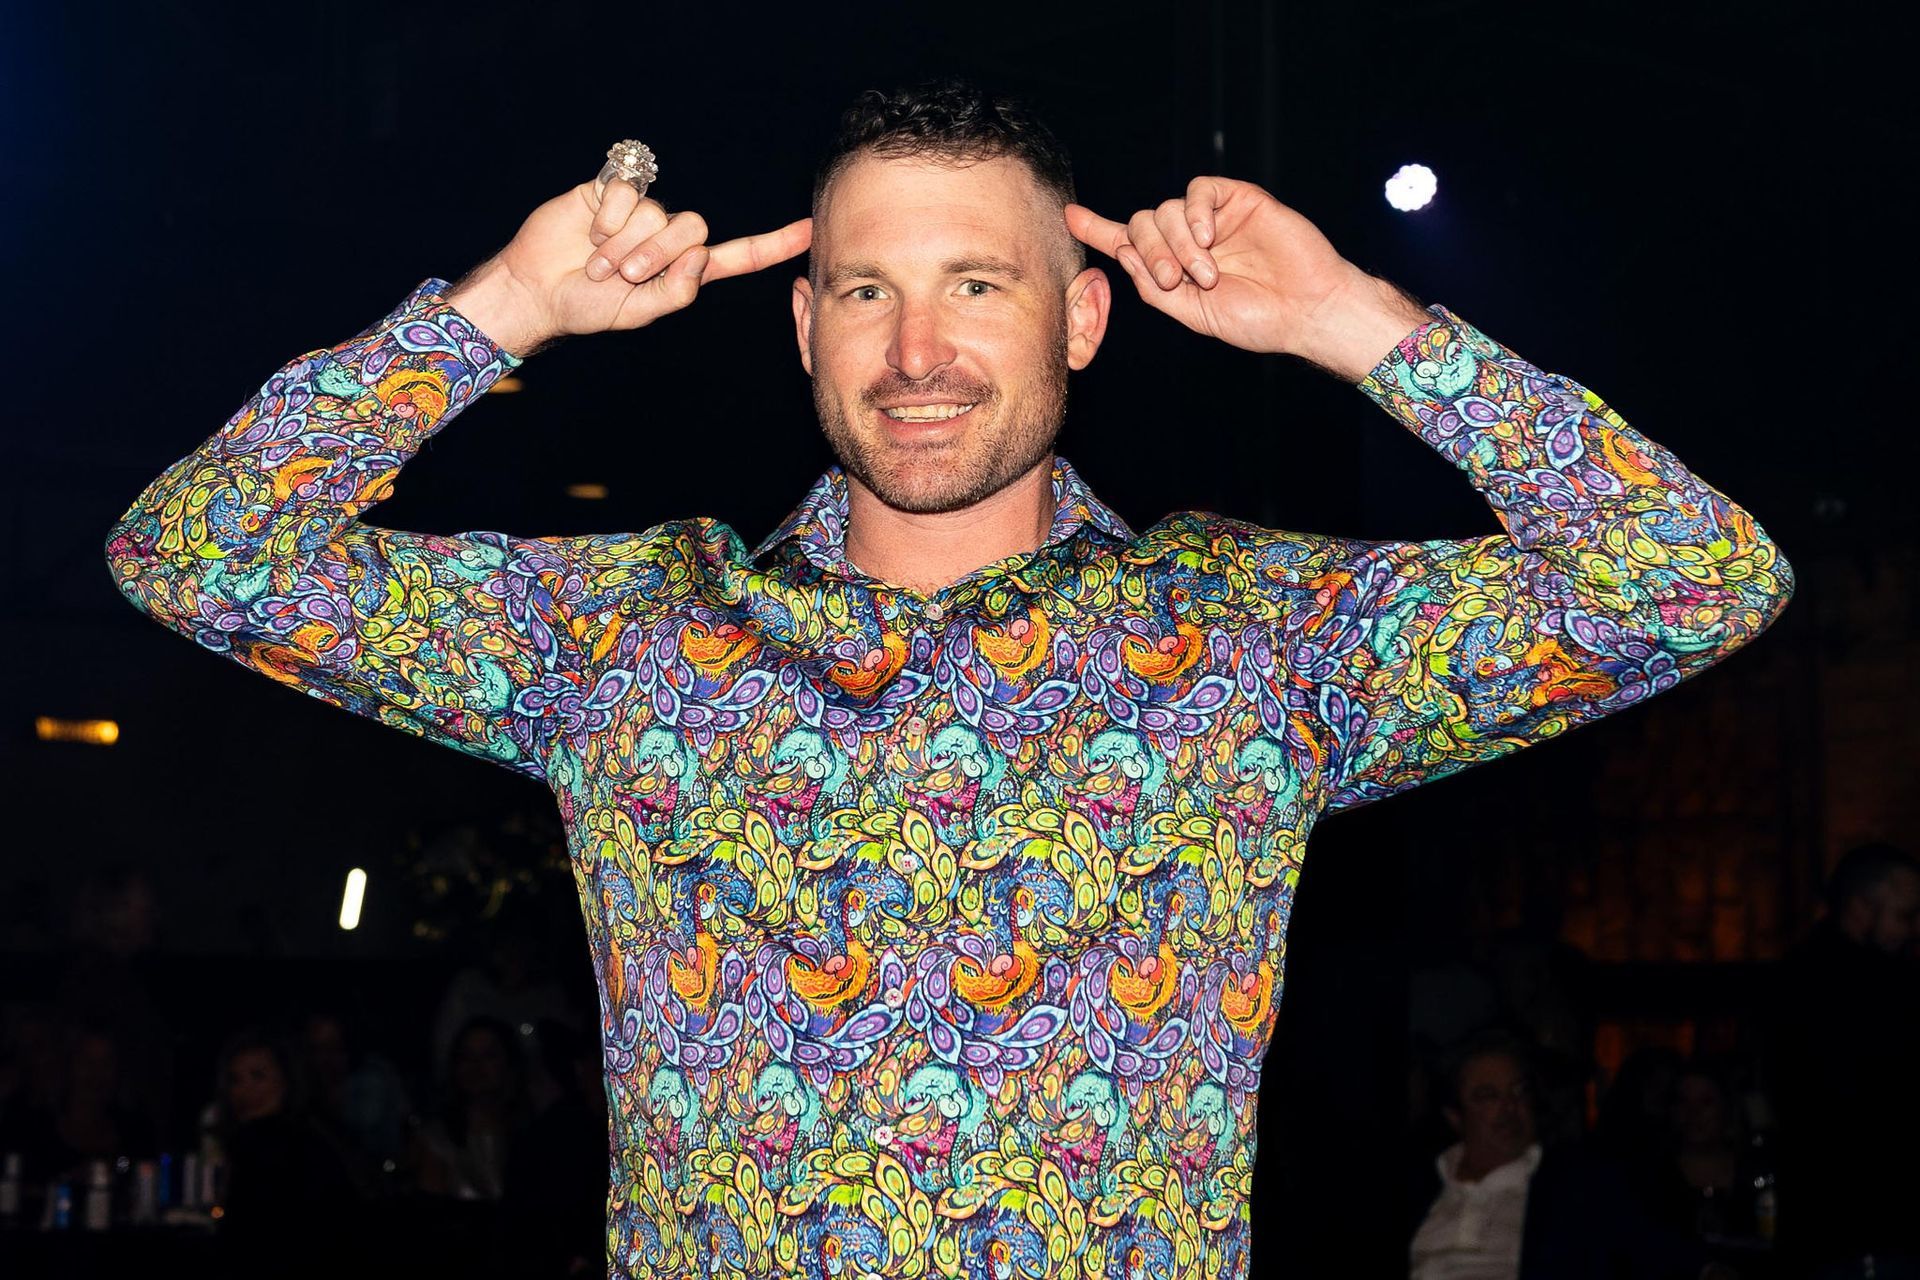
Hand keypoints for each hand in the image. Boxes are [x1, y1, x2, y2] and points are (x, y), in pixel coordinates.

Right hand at [449, 178, 811, 355]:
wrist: (538, 290)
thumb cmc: (590, 306)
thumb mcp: (641, 312)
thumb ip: (678, 290)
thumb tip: (701, 252)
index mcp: (686, 269)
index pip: (739, 255)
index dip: (774, 244)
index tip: (811, 230)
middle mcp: (669, 236)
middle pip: (693, 229)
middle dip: (655, 256)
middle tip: (622, 275)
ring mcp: (643, 211)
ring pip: (658, 214)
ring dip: (625, 243)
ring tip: (597, 261)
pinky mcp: (614, 190)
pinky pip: (628, 193)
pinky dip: (607, 219)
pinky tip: (588, 232)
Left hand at [1066, 177, 1425, 377]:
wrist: (1306, 310)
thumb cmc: (1255, 319)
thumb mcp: (1192, 313)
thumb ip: (1152, 286)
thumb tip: (1120, 253)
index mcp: (1174, 267)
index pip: (1128, 242)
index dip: (1098, 228)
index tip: (1069, 215)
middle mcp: (1189, 239)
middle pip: (1143, 224)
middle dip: (1148, 252)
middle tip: (1172, 280)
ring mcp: (1213, 219)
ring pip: (1166, 209)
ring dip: (1177, 243)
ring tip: (1205, 273)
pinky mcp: (1238, 200)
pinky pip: (1199, 189)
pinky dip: (1196, 212)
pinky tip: (1209, 237)